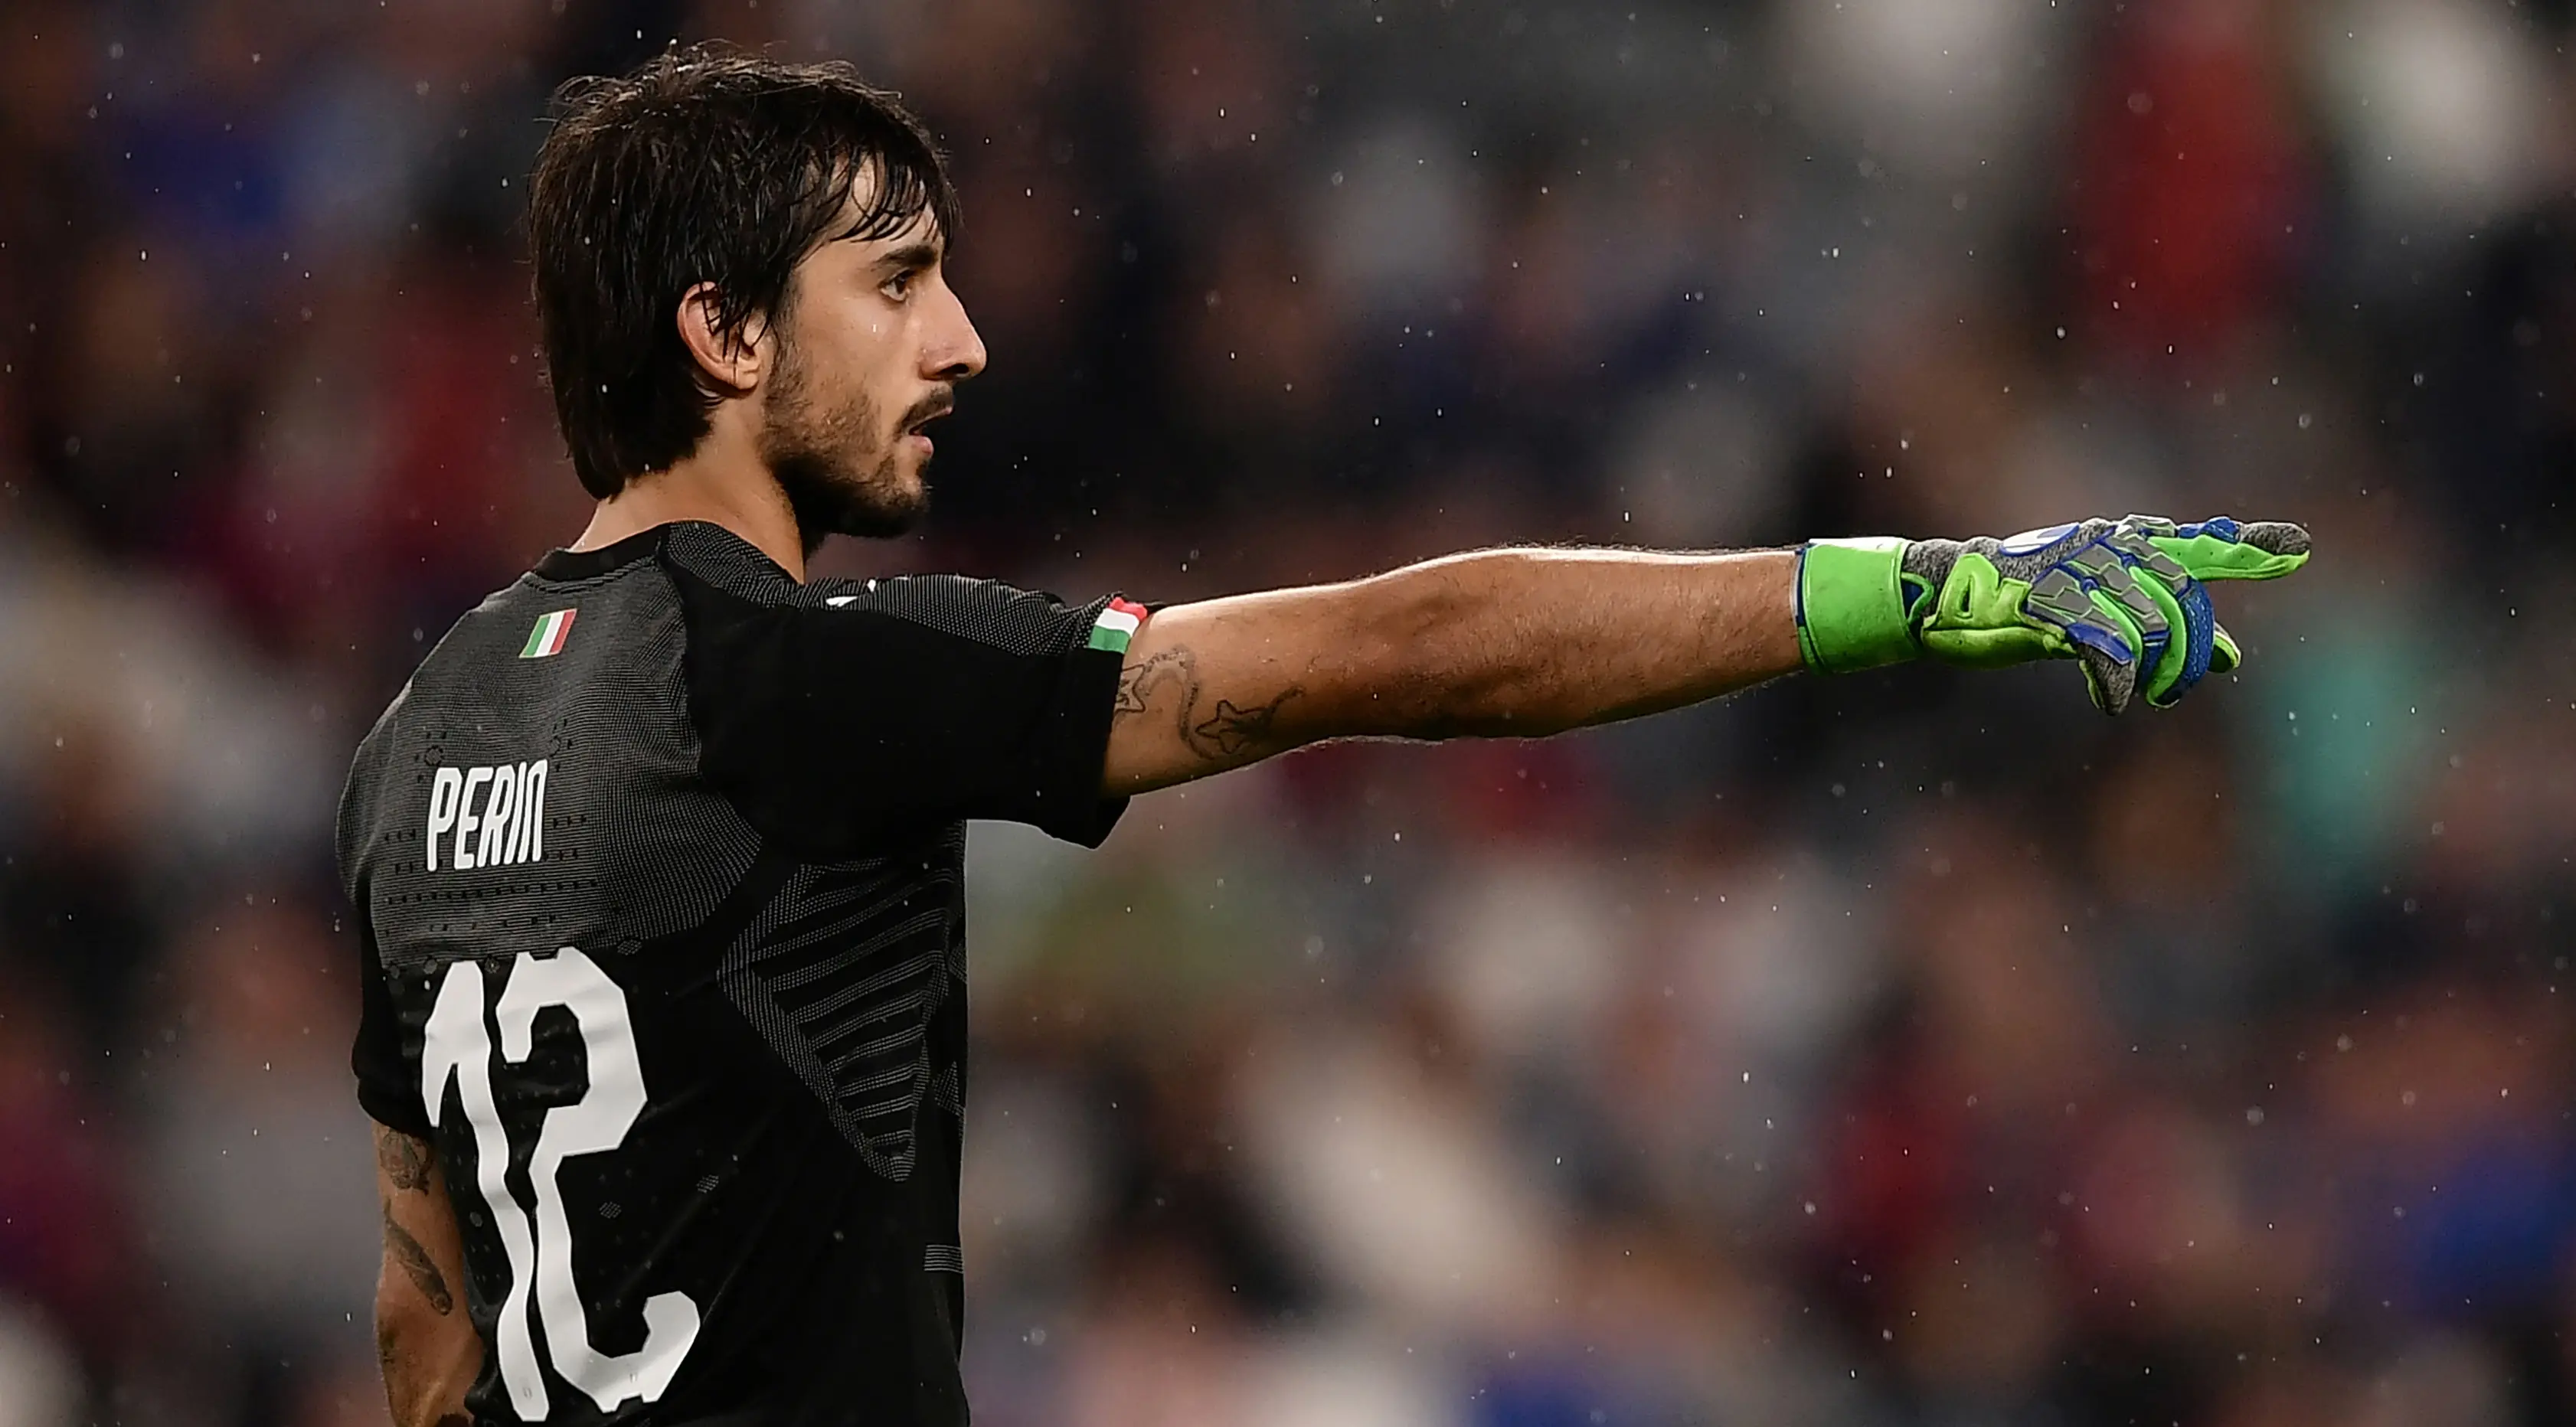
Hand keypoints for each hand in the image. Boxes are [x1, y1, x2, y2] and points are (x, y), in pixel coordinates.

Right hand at [1797, 515, 2310, 712]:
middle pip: (2180, 596)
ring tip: (2150, 694)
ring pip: (2148, 623)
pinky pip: (2101, 646)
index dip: (2248, 549)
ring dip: (2158, 670)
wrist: (1936, 596)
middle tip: (2198, 678)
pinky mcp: (2045, 603)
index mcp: (2119, 545)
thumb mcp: (2098, 617)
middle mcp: (2104, 551)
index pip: (2196, 546)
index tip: (2301, 549)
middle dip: (2194, 645)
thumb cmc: (2015, 606)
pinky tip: (2112, 704)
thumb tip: (2234, 659)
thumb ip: (2163, 631)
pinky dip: (2114, 682)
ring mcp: (2074, 574)